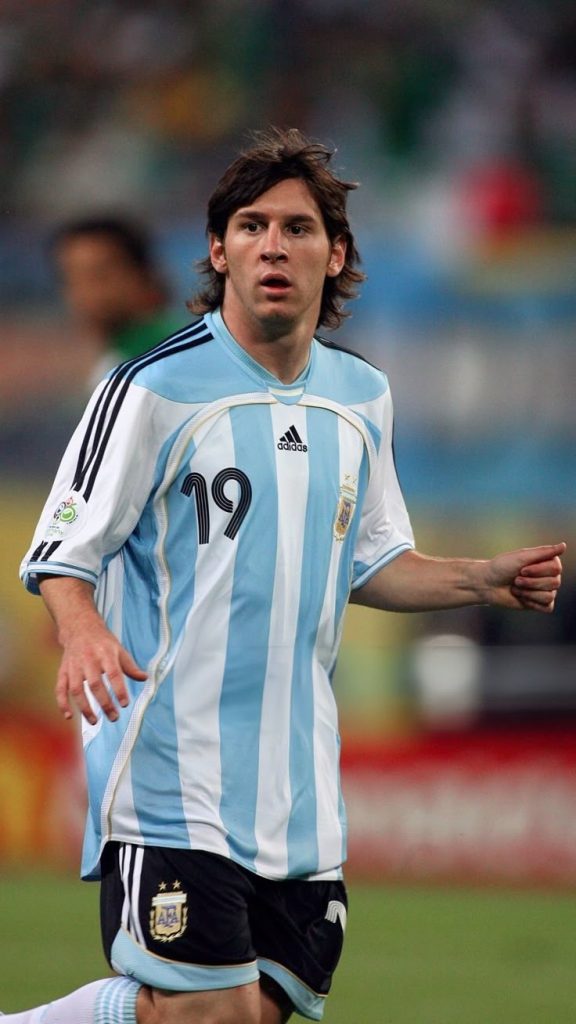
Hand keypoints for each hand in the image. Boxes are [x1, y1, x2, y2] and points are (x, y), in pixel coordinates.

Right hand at [55, 610, 147, 724]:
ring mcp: (74, 666)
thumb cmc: (102, 642)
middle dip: (104, 703)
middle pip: (95, 684)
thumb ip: (130, 667)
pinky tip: (68, 716)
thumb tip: (145, 679)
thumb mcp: (119, 650)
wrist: (79, 627)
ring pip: (76, 689)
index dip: (119, 690)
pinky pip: (60, 688)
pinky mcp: (63, 670)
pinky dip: (62, 703)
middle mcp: (89, 660)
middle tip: (114, 717)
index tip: (125, 704)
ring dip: (84, 708)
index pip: (114, 674)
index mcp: (106, 654)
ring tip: (94, 721)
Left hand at [485, 542, 565, 612]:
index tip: (522, 570)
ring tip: (516, 588)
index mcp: (546, 561)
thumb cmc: (501, 567)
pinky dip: (531, 603)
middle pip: (555, 583)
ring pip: (549, 596)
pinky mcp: (539, 604)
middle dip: (531, 583)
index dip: (538, 571)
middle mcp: (549, 575)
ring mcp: (545, 590)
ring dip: (528, 593)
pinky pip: (547, 607)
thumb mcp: (521, 556)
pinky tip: (521, 598)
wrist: (487, 584)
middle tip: (516, 580)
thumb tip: (564, 546)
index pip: (556, 568)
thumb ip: (544, 552)